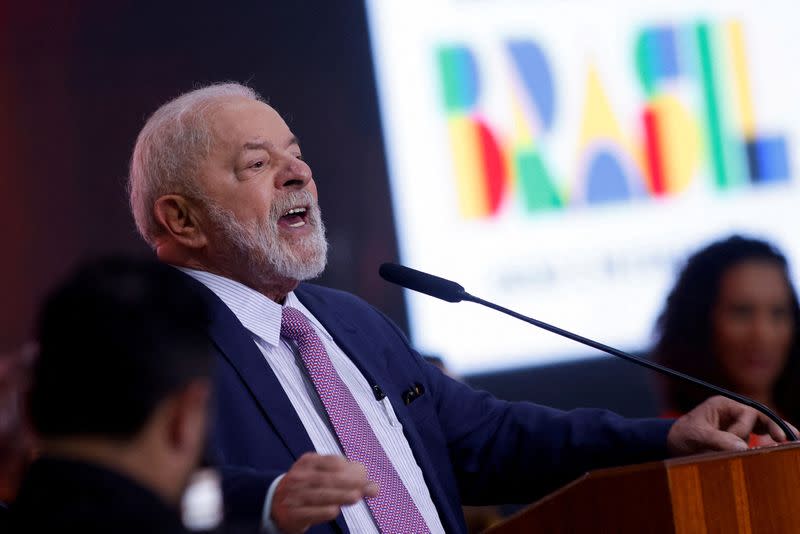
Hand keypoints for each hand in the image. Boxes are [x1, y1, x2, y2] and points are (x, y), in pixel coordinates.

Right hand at [271, 453, 377, 533]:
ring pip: (321, 494)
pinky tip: (336, 510)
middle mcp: (300, 476)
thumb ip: (349, 478)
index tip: (364, 475)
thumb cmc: (309, 486)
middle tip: (365, 488)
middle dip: (348, 482)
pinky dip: (325, 511)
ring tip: (356, 497)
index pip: (332, 462)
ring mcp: (295, 495)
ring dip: (340, 496)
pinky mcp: (294, 513)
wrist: (277, 503)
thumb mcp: (324, 474)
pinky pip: (312, 512)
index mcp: (308, 461)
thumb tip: (375, 488)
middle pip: (327, 478)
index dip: (349, 468)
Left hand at [667, 395, 796, 455]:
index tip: (746, 443)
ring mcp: (735, 421)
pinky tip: (779, 444)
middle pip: (759, 417)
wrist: (671, 443)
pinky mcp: (736, 433)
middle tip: (791, 439)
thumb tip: (742, 447)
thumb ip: (718, 440)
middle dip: (774, 427)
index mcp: (723, 404)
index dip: (746, 430)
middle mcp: (731, 410)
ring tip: (790, 441)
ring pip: (761, 425)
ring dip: (772, 433)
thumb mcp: (697, 437)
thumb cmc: (682, 436)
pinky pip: (757, 433)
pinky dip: (767, 438)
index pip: (747, 413)